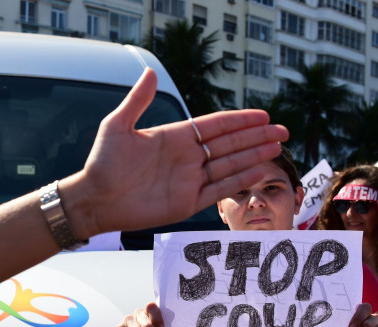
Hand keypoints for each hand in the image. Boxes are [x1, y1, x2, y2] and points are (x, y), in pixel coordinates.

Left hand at [61, 68, 288, 238]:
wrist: (95, 199)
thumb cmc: (102, 163)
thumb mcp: (118, 126)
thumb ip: (137, 100)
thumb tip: (150, 72)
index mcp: (175, 137)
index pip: (215, 126)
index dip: (240, 121)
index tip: (263, 115)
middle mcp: (186, 158)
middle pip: (229, 145)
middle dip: (256, 137)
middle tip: (282, 131)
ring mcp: (188, 180)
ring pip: (229, 165)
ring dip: (253, 157)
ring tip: (276, 147)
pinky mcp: (186, 202)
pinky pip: (218, 190)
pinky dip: (238, 181)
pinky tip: (257, 171)